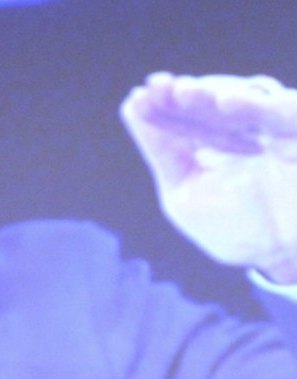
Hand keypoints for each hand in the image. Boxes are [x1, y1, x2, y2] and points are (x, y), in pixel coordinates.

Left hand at [121, 72, 296, 282]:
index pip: (188, 113)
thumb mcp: (184, 192)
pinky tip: (228, 102)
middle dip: (187, 94)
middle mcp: (248, 125)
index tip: (141, 94)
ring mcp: (278, 128)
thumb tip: (131, 104)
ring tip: (186, 92)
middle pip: (216, 100)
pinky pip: (287, 113)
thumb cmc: (232, 227)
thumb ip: (162, 152)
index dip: (164, 103)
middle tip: (161, 88)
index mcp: (215, 137)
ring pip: (251, 99)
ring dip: (215, 93)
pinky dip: (261, 105)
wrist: (279, 257)